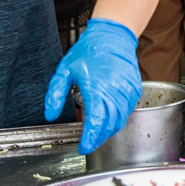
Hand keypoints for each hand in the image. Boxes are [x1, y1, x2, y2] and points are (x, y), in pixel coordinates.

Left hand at [45, 18, 142, 153]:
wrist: (113, 37)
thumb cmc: (88, 52)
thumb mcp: (64, 71)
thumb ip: (54, 95)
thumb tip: (50, 115)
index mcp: (96, 88)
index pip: (96, 122)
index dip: (90, 139)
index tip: (82, 147)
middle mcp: (115, 92)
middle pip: (109, 126)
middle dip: (98, 138)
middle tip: (87, 141)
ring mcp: (127, 92)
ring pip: (120, 120)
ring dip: (108, 129)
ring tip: (96, 130)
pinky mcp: (134, 90)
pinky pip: (127, 111)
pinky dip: (117, 118)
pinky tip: (107, 115)